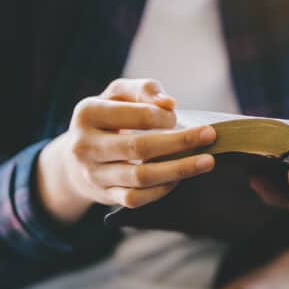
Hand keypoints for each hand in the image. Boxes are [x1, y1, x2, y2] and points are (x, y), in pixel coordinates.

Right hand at [37, 78, 216, 223]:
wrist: (77, 156)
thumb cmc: (109, 117)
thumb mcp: (119, 94)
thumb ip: (144, 89)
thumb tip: (169, 103)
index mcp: (88, 113)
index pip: (134, 114)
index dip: (162, 116)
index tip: (177, 116)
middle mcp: (85, 145)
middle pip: (139, 147)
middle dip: (180, 142)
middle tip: (210, 135)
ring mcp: (94, 174)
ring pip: (141, 177)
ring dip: (178, 169)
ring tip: (207, 161)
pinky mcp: (104, 195)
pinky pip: (136, 198)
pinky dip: (162, 190)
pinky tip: (181, 179)